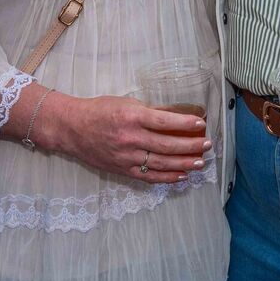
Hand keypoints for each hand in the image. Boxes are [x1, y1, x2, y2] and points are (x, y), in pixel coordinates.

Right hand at [40, 94, 211, 183]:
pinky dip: (167, 177)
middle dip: (190, 146)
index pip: (164, 121)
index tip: (201, 124)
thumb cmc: (100, 110)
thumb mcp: (126, 102)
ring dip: (183, 164)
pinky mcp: (122, 169)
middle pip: (166, 145)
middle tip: (207, 145)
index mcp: (131, 117)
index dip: (185, 124)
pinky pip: (148, 176)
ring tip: (200, 162)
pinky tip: (181, 175)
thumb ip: (150, 110)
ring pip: (161, 163)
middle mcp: (130, 138)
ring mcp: (126, 157)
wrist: (72, 128)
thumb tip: (176, 115)